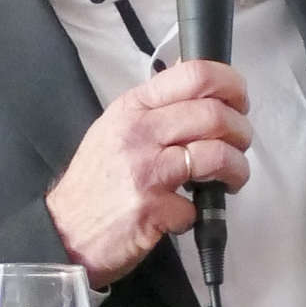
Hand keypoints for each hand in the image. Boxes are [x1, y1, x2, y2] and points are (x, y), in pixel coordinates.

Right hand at [46, 60, 251, 285]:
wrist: (64, 232)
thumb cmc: (96, 181)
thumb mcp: (116, 127)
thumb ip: (156, 104)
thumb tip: (194, 75)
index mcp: (133, 107)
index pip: (193, 75)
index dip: (230, 83)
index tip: (239, 100)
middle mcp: (139, 132)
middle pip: (214, 114)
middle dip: (241, 131)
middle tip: (239, 145)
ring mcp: (145, 171)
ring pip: (217, 155)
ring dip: (237, 169)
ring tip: (230, 178)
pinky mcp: (153, 209)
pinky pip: (198, 205)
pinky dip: (200, 212)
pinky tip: (186, 212)